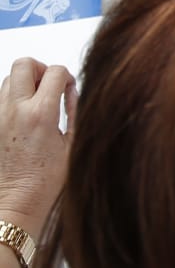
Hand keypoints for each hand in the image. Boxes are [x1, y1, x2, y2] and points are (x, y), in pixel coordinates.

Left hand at [0, 59, 76, 239]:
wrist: (15, 203)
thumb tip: (70, 92)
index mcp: (41, 114)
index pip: (55, 71)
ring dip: (25, 83)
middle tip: (49, 83)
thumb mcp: (71, 143)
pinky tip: (26, 117)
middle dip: (40, 68)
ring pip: (9, 79)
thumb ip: (73, 111)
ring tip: (37, 101)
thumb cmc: (44, 182)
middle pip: (24, 64)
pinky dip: (15, 99)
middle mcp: (15, 111)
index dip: (67, 76)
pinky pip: (1, 100)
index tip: (69, 89)